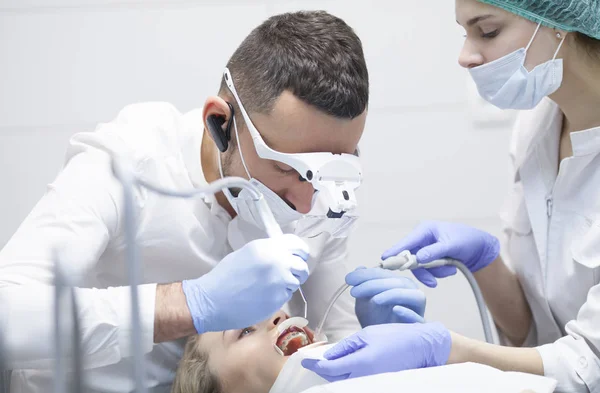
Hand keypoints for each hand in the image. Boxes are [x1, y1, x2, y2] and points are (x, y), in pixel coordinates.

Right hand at [182, 234, 308, 332]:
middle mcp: (278, 261)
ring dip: (288, 284)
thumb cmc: (226, 276)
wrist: (213, 299)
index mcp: (269, 247)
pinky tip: (264, 296)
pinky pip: (287, 295)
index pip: (297, 245)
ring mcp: (280, 281)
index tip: (298, 257)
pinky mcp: (279, 299)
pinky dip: (279, 296)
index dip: (300, 252)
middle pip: (302, 265)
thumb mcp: (248, 253)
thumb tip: (284, 253)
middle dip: (298, 270)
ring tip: (269, 287)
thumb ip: (268, 251)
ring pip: (296, 281)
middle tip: (289, 274)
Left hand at [302, 322, 450, 381]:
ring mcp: (371, 382)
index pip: (329, 367)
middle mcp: (364, 377)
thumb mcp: (367, 335)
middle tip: (311, 360)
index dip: (314, 364)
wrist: (420, 348)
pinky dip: (344, 375)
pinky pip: (353, 381)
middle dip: (321, 369)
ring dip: (332, 373)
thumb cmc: (395, 337)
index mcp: (361, 363)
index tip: (304, 359)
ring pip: (342, 381)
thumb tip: (328, 355)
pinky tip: (341, 367)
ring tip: (324, 362)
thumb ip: (346, 346)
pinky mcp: (376, 383)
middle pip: (333, 377)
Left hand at [348, 267, 424, 326]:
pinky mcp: (419, 327)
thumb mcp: (363, 302)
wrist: (378, 344)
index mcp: (398, 284)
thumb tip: (359, 268)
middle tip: (354, 291)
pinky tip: (395, 309)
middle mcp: (410, 294)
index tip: (348, 280)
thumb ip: (362, 285)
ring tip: (374, 300)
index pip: (385, 274)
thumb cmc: (373, 320)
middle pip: (398, 282)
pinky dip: (408, 312)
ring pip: (414, 295)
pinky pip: (419, 318)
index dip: (366, 274)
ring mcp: (417, 310)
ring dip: (394, 294)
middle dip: (374, 283)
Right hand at [382, 221, 498, 286]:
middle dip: (424, 270)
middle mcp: (422, 239)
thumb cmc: (467, 241)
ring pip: (420, 266)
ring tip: (451, 270)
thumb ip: (434, 251)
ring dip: (435, 272)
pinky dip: (439, 273)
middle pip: (411, 258)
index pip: (407, 242)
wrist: (480, 249)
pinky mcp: (430, 258)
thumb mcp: (452, 245)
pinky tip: (451, 269)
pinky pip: (428, 270)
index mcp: (425, 230)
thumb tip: (418, 258)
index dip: (395, 251)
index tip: (385, 260)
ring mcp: (426, 249)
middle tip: (432, 281)